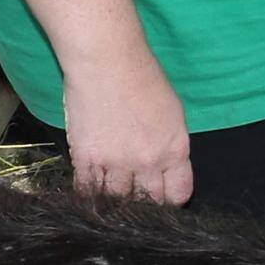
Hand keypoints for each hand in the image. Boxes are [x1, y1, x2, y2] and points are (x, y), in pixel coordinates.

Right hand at [63, 54, 194, 207]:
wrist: (106, 60)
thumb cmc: (142, 76)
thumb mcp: (172, 113)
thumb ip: (171, 146)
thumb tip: (166, 170)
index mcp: (175, 150)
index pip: (178, 195)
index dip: (169, 201)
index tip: (160, 198)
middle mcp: (148, 162)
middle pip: (146, 202)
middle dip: (142, 203)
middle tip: (133, 197)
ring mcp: (115, 162)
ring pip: (116, 200)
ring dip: (114, 198)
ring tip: (110, 192)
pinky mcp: (86, 158)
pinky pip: (87, 189)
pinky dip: (89, 190)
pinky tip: (90, 186)